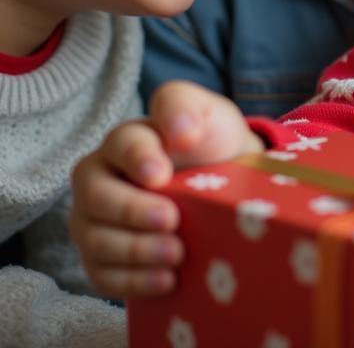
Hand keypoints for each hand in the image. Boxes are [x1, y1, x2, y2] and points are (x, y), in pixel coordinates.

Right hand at [69, 80, 262, 297]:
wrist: (224, 184)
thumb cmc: (211, 145)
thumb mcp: (210, 114)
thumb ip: (187, 107)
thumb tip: (179, 131)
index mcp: (125, 140)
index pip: (122, 145)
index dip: (138, 159)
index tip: (162, 175)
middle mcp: (99, 179)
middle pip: (97, 196)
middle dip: (132, 211)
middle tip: (171, 221)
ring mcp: (94, 221)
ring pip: (95, 240)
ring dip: (135, 251)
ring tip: (176, 255)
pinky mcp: (101, 258)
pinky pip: (103, 275)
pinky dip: (133, 282)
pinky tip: (166, 280)